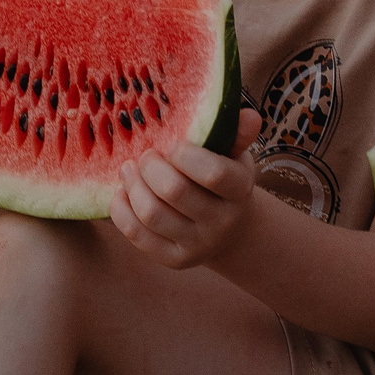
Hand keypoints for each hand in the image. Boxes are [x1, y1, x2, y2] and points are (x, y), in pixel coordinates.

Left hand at [105, 109, 264, 269]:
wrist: (229, 229)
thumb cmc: (225, 179)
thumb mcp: (234, 155)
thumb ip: (237, 133)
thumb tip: (251, 115)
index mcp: (239, 190)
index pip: (214, 174)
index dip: (186, 156)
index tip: (172, 143)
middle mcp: (221, 222)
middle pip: (175, 192)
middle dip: (151, 167)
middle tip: (145, 154)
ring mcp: (197, 245)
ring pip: (152, 214)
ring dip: (133, 186)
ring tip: (128, 168)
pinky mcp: (174, 260)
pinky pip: (138, 235)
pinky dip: (122, 210)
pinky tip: (123, 193)